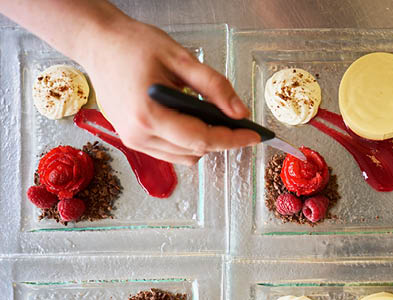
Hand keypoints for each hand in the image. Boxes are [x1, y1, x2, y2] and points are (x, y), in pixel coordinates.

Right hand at [77, 18, 259, 164]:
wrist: (99, 45)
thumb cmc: (134, 45)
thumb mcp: (181, 59)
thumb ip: (214, 86)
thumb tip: (240, 112)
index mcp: (149, 115)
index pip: (202, 138)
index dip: (233, 139)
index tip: (255, 135)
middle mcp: (137, 135)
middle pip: (195, 151)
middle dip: (222, 139)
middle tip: (239, 122)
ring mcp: (132, 140)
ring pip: (184, 156)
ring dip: (204, 142)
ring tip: (213, 118)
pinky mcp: (131, 139)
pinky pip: (169, 152)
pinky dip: (187, 141)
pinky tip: (193, 120)